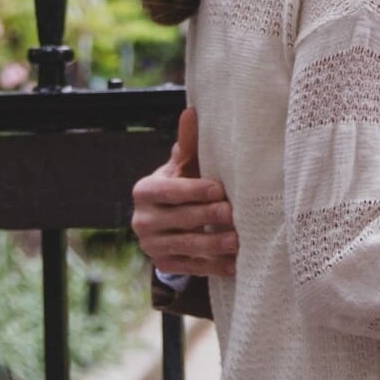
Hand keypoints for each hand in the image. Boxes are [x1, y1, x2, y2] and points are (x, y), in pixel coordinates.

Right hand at [131, 107, 238, 277]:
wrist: (165, 222)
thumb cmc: (180, 185)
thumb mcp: (181, 166)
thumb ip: (187, 145)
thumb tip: (192, 112)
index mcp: (145, 191)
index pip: (170, 191)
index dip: (194, 190)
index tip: (219, 189)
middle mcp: (142, 221)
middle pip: (179, 219)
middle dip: (207, 217)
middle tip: (232, 213)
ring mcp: (151, 246)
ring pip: (186, 246)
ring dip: (213, 244)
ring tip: (237, 240)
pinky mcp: (164, 265)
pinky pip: (191, 267)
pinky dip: (213, 266)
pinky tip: (233, 264)